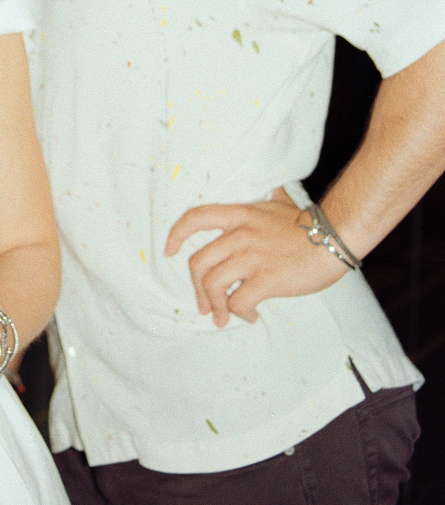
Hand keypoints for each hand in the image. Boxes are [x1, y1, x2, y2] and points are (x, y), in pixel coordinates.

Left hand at [164, 188, 347, 326]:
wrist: (335, 238)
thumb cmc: (310, 225)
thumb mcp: (283, 204)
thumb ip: (272, 198)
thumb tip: (276, 189)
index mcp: (240, 215)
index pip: (195, 218)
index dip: (176, 234)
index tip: (169, 250)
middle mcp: (240, 235)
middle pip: (198, 263)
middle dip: (196, 289)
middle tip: (205, 306)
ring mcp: (252, 257)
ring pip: (212, 285)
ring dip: (216, 306)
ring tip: (226, 316)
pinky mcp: (266, 280)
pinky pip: (238, 302)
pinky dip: (240, 313)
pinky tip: (252, 315)